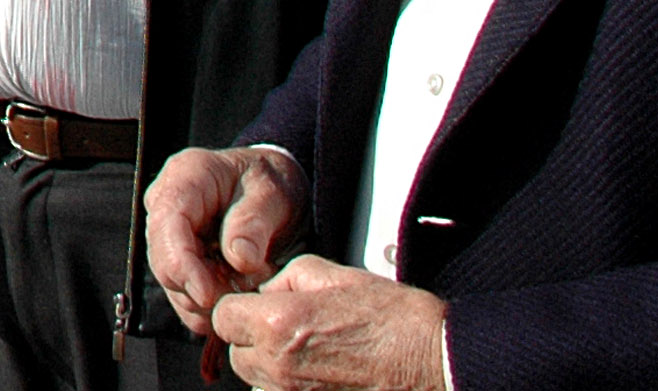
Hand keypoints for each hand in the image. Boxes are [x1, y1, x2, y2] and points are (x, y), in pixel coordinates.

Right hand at [147, 145, 309, 335]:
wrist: (268, 190)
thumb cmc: (268, 183)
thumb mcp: (272, 194)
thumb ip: (253, 224)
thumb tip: (239, 259)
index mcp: (184, 178)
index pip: (167, 226)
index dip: (181, 265)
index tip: (207, 296)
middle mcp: (165, 205)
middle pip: (163, 260)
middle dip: (202, 288)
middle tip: (249, 286)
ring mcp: (168, 234)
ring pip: (173, 284)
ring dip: (212, 298)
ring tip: (252, 282)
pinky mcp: (176, 260)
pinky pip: (184, 296)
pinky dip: (211, 307)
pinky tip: (239, 290)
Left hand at [212, 256, 449, 390]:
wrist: (435, 359)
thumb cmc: (391, 318)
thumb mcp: (333, 276)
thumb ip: (286, 278)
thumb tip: (265, 288)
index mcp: (277, 324)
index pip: (222, 318)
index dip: (238, 308)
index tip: (256, 305)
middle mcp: (279, 366)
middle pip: (235, 355)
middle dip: (251, 339)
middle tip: (285, 327)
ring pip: (257, 381)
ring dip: (270, 366)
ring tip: (307, 352)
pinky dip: (290, 386)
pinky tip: (319, 373)